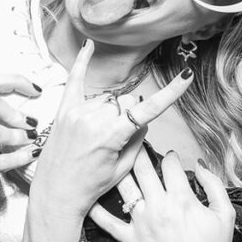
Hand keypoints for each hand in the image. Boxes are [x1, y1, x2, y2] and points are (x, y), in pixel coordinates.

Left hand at [29, 41, 193, 218]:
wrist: (55, 195)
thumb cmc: (90, 187)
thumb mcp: (123, 168)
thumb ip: (137, 138)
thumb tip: (142, 117)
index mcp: (110, 136)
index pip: (148, 109)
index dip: (170, 93)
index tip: (186, 76)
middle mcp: (92, 119)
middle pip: (127, 103)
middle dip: (129, 117)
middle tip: (117, 141)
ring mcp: (76, 113)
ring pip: (109, 99)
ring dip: (111, 111)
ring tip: (97, 137)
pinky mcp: (63, 111)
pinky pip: (75, 81)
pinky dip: (82, 64)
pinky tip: (89, 46)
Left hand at [90, 148, 235, 241]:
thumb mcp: (225, 215)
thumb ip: (214, 185)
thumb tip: (201, 164)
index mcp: (182, 199)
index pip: (170, 164)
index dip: (171, 155)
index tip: (170, 156)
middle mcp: (159, 207)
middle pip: (143, 168)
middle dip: (139, 151)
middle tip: (135, 144)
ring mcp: (142, 223)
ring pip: (125, 188)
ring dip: (119, 170)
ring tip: (115, 159)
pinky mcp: (131, 240)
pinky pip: (108, 223)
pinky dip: (96, 210)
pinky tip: (90, 195)